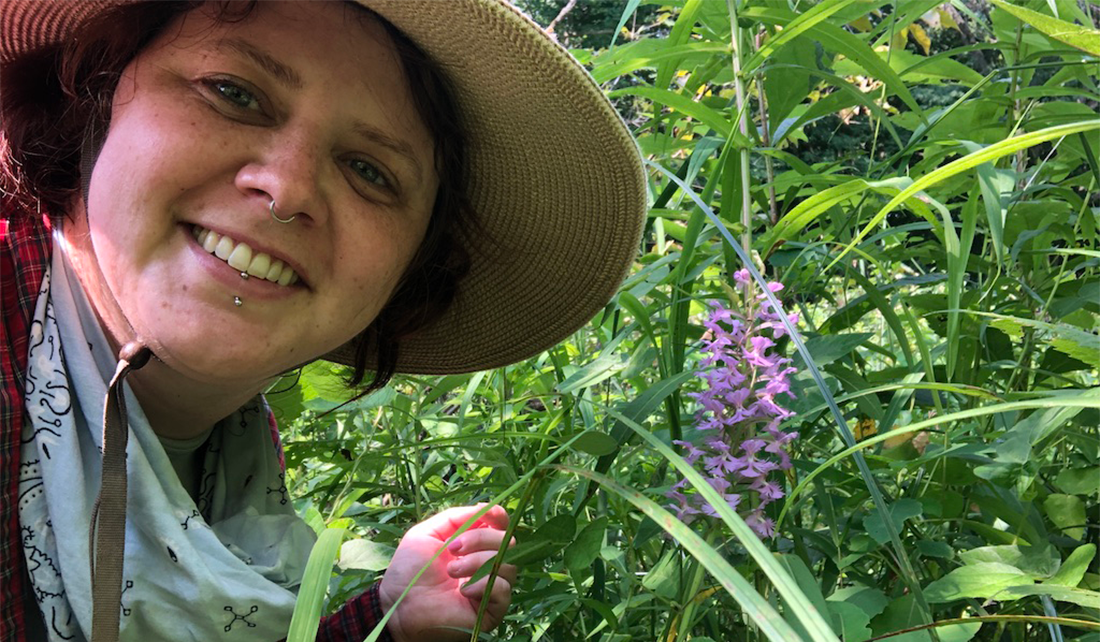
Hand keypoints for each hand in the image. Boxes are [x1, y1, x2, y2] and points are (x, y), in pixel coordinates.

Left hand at [378, 504, 516, 641]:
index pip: (501, 526)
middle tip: (452, 548)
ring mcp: (490, 587)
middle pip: (507, 542)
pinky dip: (484, 585)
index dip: (498, 516)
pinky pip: (503, 589)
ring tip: (451, 571)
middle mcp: (487, 564)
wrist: (397, 606)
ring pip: (507, 564)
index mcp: (474, 545)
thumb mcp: (426, 533)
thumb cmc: (408, 570)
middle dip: (480, 538)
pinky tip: (462, 590)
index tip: (486, 513)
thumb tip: (484, 508)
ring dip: (478, 562)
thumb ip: (455, 518)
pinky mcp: (491, 610)